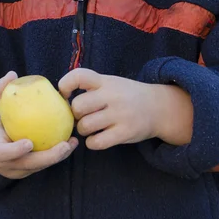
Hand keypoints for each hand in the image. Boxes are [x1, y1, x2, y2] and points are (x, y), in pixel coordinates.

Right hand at [0, 71, 77, 178]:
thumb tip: (13, 74)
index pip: (4, 154)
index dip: (16, 151)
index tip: (29, 142)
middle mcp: (7, 166)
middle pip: (29, 165)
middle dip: (48, 157)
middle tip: (64, 145)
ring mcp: (18, 172)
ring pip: (40, 167)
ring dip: (58, 157)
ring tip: (72, 142)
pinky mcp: (28, 173)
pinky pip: (43, 164)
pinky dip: (57, 155)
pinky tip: (70, 142)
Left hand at [59, 68, 193, 150]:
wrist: (159, 107)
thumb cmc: (125, 95)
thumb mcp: (110, 83)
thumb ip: (89, 86)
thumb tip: (60, 97)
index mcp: (105, 81)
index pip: (79, 76)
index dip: (65, 84)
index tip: (65, 94)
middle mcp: (112, 96)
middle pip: (78, 106)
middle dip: (74, 114)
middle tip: (81, 115)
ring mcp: (119, 114)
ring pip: (85, 126)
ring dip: (82, 130)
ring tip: (89, 127)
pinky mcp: (125, 133)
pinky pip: (96, 142)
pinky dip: (92, 142)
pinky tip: (96, 138)